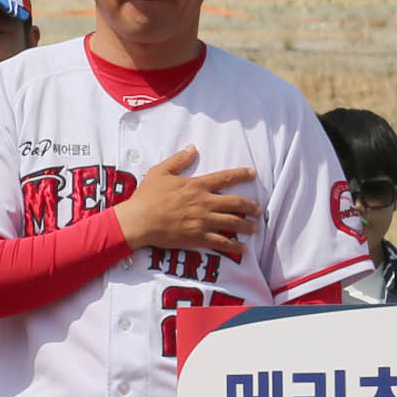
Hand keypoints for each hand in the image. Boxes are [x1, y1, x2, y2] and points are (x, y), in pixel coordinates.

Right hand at [114, 147, 258, 259]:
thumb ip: (178, 160)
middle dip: (251, 206)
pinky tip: (243, 248)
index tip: (253, 173)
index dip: (241, 174)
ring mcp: (203, 221)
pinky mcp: (198, 237)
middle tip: (258, 209)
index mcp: (196, 185)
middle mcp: (204, 202)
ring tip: (254, 227)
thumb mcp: (160, 172)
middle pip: (236, 203)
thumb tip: (192, 148)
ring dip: (247, 225)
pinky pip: (222, 242)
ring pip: (233, 222)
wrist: (138, 220)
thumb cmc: (146, 197)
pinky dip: (234, 246)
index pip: (225, 178)